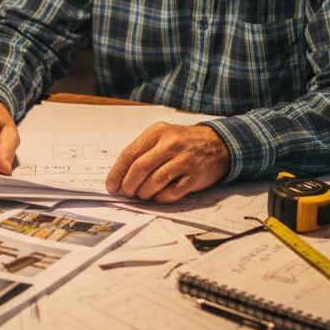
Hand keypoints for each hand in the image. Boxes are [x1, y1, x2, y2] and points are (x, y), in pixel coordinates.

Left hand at [105, 123, 230, 202]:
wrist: (218, 144)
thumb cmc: (184, 142)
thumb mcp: (163, 136)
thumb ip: (143, 151)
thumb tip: (120, 176)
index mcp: (158, 132)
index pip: (129, 154)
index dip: (117, 173)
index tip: (111, 186)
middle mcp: (171, 144)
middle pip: (140, 169)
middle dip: (128, 185)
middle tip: (126, 193)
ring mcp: (184, 160)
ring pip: (154, 183)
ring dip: (143, 193)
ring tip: (142, 194)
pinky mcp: (194, 177)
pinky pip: (170, 193)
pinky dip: (159, 198)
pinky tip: (158, 196)